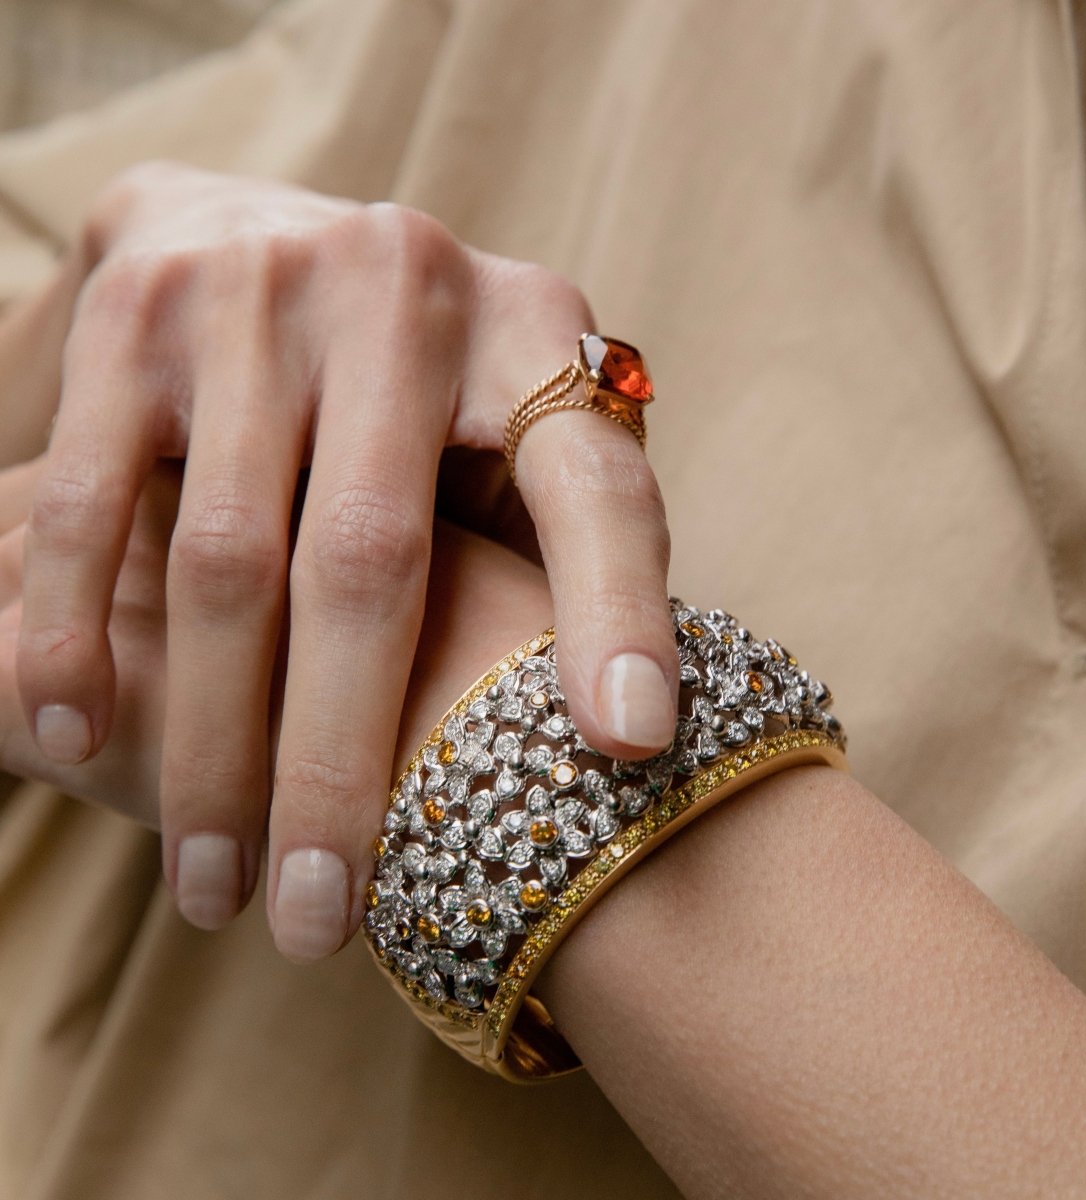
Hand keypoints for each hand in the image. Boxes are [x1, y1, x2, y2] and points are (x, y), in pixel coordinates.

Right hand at [13, 160, 676, 957]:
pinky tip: (79, 745)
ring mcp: (260, 290)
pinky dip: (83, 632)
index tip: (632, 750)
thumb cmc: (428, 384)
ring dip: (213, 746)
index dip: (623, 617)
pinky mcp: (137, 306)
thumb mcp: (524, 429)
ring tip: (213, 890)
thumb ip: (569, 537)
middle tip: (324, 923)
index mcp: (536, 332)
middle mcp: (405, 289)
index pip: (596, 490)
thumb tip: (630, 731)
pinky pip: (99, 501)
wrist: (274, 232)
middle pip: (376, 564)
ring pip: (229, 558)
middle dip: (344, 765)